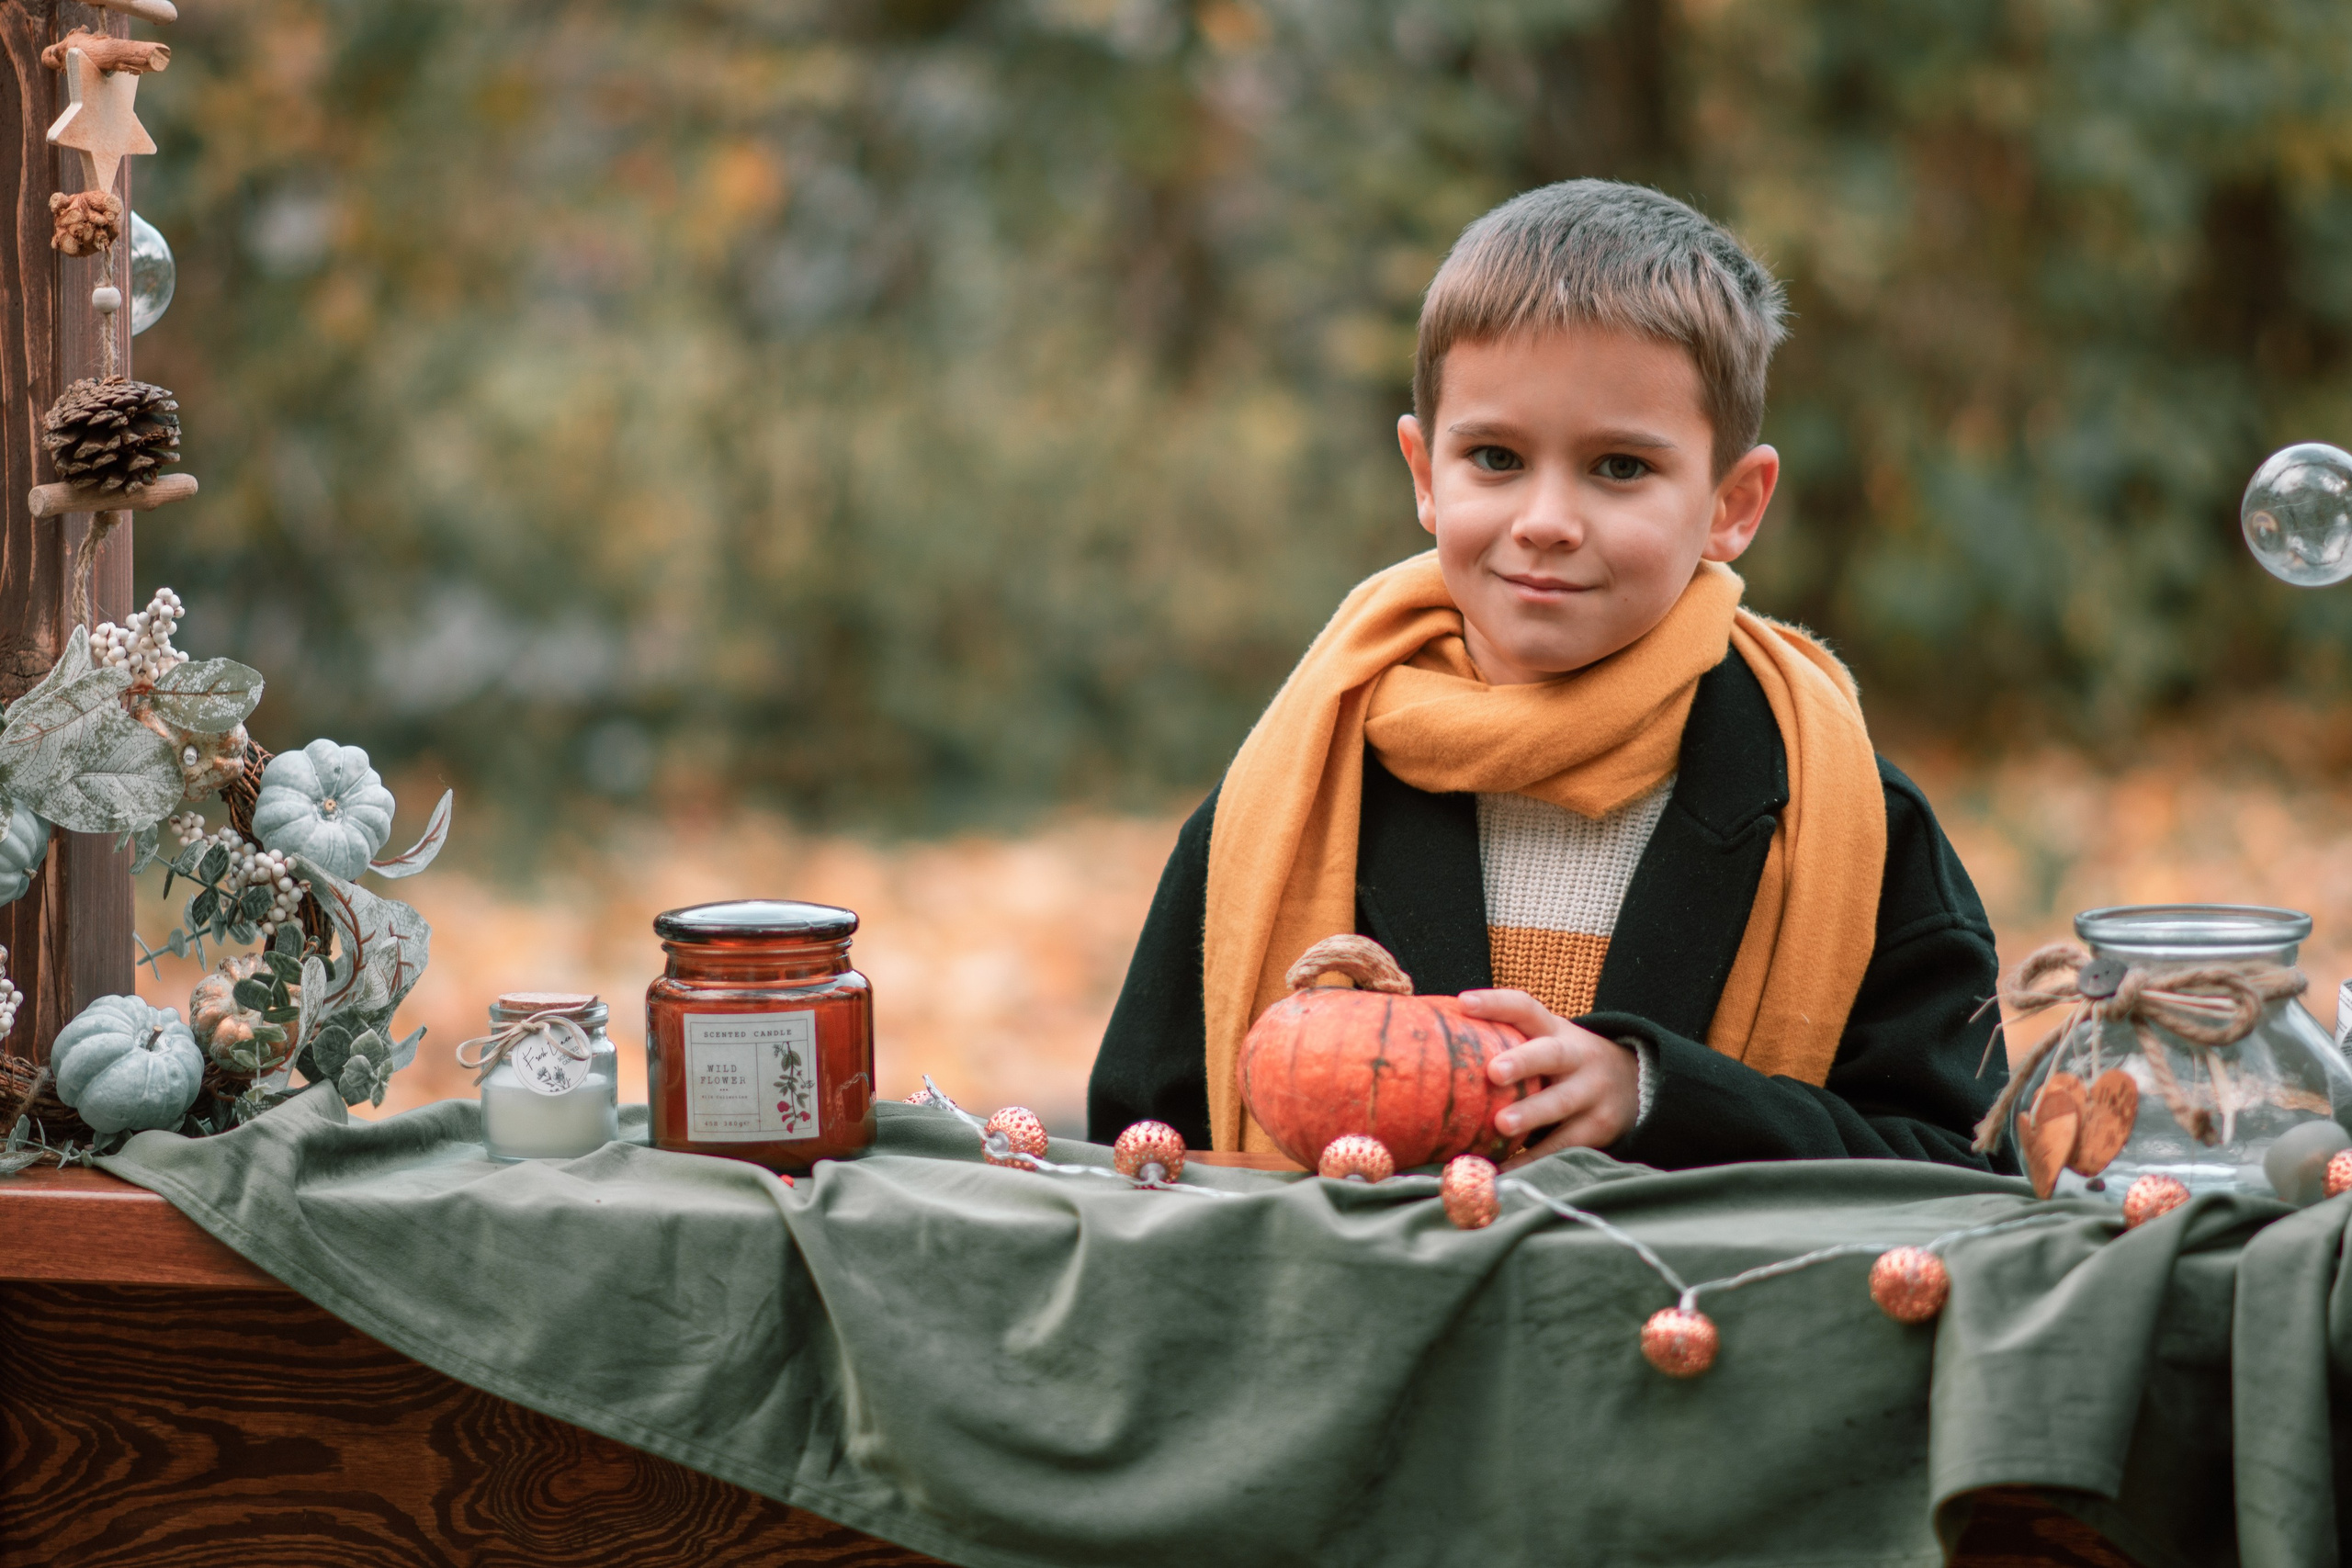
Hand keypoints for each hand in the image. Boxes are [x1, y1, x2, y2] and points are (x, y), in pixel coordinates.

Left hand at [1460, 989, 1639, 1167]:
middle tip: (1493, 1072)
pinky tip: (1506, 1168)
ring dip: (1531, 1113)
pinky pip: (1564, 1143)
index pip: (1525, 1008)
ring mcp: (1591, 1091)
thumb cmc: (1565, 1063)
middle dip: (1522, 1061)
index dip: (1495, 1003)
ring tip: (1502, 1125)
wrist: (1636, 1084)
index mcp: (1555, 1030)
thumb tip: (1437, 1047)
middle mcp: (1576, 1056)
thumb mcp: (1548, 1041)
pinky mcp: (1598, 1127)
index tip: (1463, 1003)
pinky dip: (1535, 1157)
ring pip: (1561, 1101)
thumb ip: (1509, 1040)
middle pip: (1550, 1054)